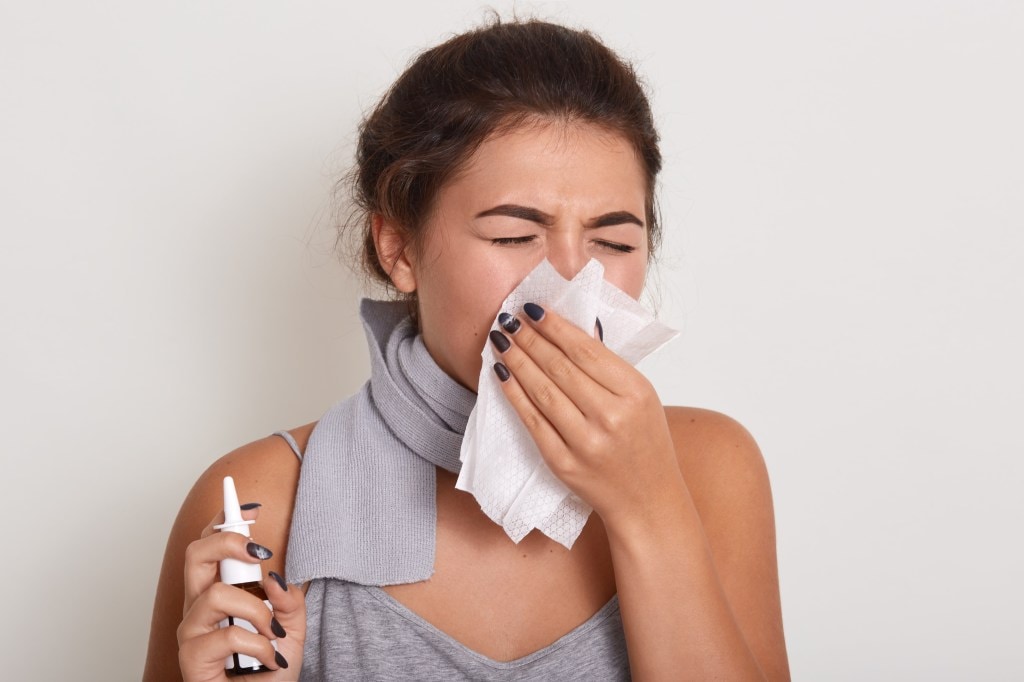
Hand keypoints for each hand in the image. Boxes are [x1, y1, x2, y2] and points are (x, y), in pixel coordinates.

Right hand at [177, 508, 305, 680]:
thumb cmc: (270, 669)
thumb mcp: (291, 626)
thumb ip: (287, 598)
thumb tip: (272, 575)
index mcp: (218, 593)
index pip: (210, 547)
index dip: (225, 521)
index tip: (252, 505)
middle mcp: (199, 608)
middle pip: (195, 554)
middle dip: (228, 541)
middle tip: (259, 552)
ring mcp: (192, 633)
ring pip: (215, 595)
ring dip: (256, 610)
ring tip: (273, 632)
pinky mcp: (192, 659)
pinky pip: (227, 635)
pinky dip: (259, 643)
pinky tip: (270, 657)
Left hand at [489, 304, 684, 527]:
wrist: (647, 500)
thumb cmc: (644, 442)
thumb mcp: (642, 397)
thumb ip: (608, 367)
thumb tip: (570, 331)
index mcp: (635, 393)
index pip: (586, 350)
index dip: (555, 327)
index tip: (533, 310)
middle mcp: (611, 416)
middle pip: (560, 367)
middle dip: (530, 339)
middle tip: (509, 320)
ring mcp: (585, 442)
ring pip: (543, 391)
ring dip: (517, 361)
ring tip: (501, 340)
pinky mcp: (563, 462)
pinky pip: (532, 421)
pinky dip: (514, 394)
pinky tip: (502, 374)